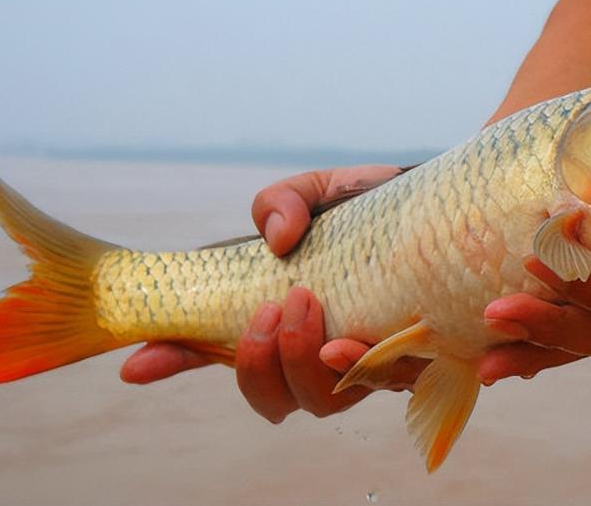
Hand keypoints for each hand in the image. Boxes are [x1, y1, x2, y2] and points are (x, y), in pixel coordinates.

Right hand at [120, 165, 422, 421]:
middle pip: (272, 397)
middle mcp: (315, 349)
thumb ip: (281, 202)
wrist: (452, 207)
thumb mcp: (317, 190)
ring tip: (310, 305)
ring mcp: (362, 361)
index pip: (217, 352)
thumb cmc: (374, 206)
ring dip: (302, 362)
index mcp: (278, 315)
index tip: (138, 364)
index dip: (175, 362)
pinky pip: (383, 385)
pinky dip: (360, 367)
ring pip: (320, 400)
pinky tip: (355, 339)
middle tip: (271, 307)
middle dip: (256, 364)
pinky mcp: (413, 359)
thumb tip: (277, 239)